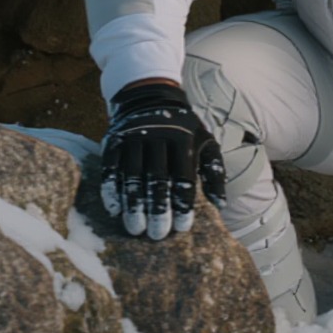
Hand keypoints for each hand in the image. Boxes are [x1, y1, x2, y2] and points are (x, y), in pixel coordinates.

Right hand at [98, 81, 225, 239]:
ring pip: (133, 177)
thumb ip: (214, 171)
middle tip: (157, 235)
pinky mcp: (114, 142)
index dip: (183, 204)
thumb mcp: (205, 140)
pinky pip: (111, 169)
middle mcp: (159, 138)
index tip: (182, 228)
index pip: (184, 177)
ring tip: (136, 229)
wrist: (151, 96)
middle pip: (158, 180)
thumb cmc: (183, 127)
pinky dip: (112, 190)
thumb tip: (221, 205)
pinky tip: (114, 210)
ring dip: (134, 205)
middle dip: (158, 210)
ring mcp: (134, 139)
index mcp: (184, 139)